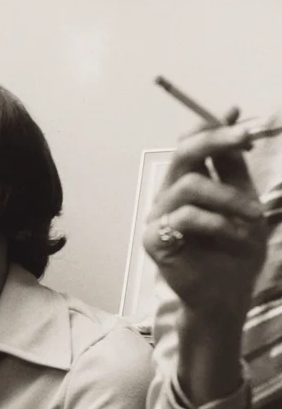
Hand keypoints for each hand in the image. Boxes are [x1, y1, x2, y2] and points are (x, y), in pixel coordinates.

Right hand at [142, 110, 265, 324]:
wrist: (228, 294)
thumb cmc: (235, 250)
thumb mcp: (244, 201)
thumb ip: (234, 167)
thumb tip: (232, 119)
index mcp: (187, 183)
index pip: (189, 144)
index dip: (210, 126)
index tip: (237, 114)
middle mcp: (168, 195)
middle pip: (182, 153)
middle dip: (215, 140)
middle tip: (245, 138)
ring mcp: (157, 217)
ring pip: (190, 185)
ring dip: (230, 198)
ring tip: (255, 218)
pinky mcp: (154, 240)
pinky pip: (186, 217)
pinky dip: (219, 224)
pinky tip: (235, 237)